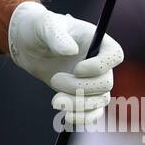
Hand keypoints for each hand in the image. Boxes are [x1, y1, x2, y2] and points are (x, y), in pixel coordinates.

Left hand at [6, 1, 122, 127]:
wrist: (29, 45)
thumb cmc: (40, 29)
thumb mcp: (45, 26)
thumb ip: (57, 36)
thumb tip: (70, 51)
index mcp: (97, 41)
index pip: (115, 55)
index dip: (100, 66)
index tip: (77, 69)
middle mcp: (100, 62)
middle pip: (106, 83)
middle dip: (80, 87)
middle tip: (55, 80)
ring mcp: (93, 80)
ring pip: (100, 101)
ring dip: (78, 105)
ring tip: (54, 101)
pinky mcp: (83, 95)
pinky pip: (93, 113)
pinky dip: (82, 118)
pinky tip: (66, 116)